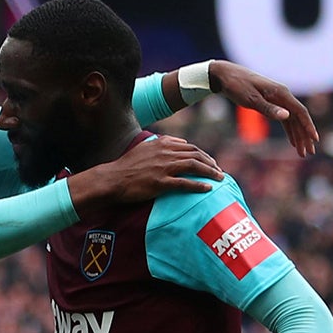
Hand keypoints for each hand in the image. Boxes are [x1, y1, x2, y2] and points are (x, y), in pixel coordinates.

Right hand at [73, 135, 222, 210]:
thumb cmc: (127, 165)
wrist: (112, 178)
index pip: (189, 147)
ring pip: (194, 166)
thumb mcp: (145, 148)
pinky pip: (184, 183)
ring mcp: (163, 167)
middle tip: (219, 171)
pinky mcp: (160, 182)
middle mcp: (165, 152)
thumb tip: (179, 143)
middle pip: (195, 154)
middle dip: (210, 163)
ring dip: (209, 172)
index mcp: (162, 143)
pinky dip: (198, 185)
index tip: (210, 163)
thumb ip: (162, 144)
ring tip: (219, 178)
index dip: (203, 155)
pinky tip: (208, 189)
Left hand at [206, 61, 318, 156]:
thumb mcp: (251, 100)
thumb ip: (269, 109)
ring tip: (302, 152)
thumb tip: (287, 116)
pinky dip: (289, 130)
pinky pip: (284, 119)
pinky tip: (292, 142)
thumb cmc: (237, 86)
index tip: (314, 140)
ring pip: (292, 120)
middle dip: (305, 136)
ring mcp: (278, 99)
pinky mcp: (271, 102)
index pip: (300, 112)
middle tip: (309, 153)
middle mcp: (283, 95)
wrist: (226, 76)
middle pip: (299, 118)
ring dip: (298, 136)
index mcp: (281, 93)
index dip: (308, 126)